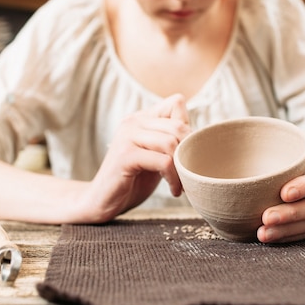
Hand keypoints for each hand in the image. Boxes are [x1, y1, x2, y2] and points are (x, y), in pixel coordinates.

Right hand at [85, 94, 190, 221]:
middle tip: (191, 174)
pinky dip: (174, 178)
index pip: (176, 103)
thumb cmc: (133, 180)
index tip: (188, 154)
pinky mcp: (125, 156)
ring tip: (182, 185)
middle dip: (190, 152)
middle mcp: (133, 122)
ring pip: (171, 143)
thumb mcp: (156, 156)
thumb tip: (202, 137)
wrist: (102, 201)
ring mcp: (127, 137)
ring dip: (183, 168)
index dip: (188, 128)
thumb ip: (170, 142)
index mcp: (141, 118)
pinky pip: (162, 161)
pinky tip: (174, 191)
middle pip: (178, 125)